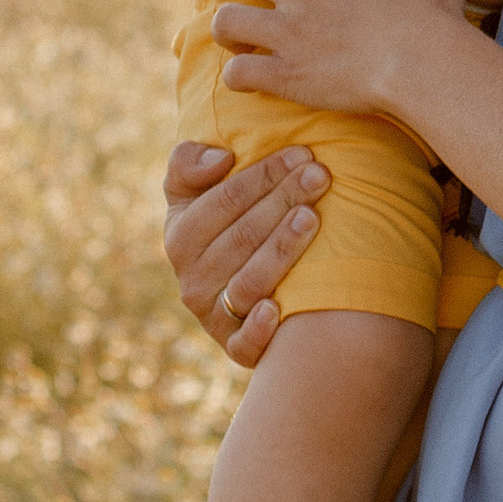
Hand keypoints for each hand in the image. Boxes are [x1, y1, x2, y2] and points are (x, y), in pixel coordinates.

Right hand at [162, 137, 330, 363]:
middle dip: (283, 200)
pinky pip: (243, 345)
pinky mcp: (236, 347)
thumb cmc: (222, 224)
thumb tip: (221, 159)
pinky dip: (258, 330)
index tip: (302, 153)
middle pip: (242, 237)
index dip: (262, 175)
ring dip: (280, 250)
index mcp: (181, 238)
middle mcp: (192, 280)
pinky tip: (277, 309)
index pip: (222, 201)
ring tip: (313, 217)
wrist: (232, 282)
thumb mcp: (193, 191)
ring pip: (248, 284)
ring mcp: (214, 316)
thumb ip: (189, 163)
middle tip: (321, 175)